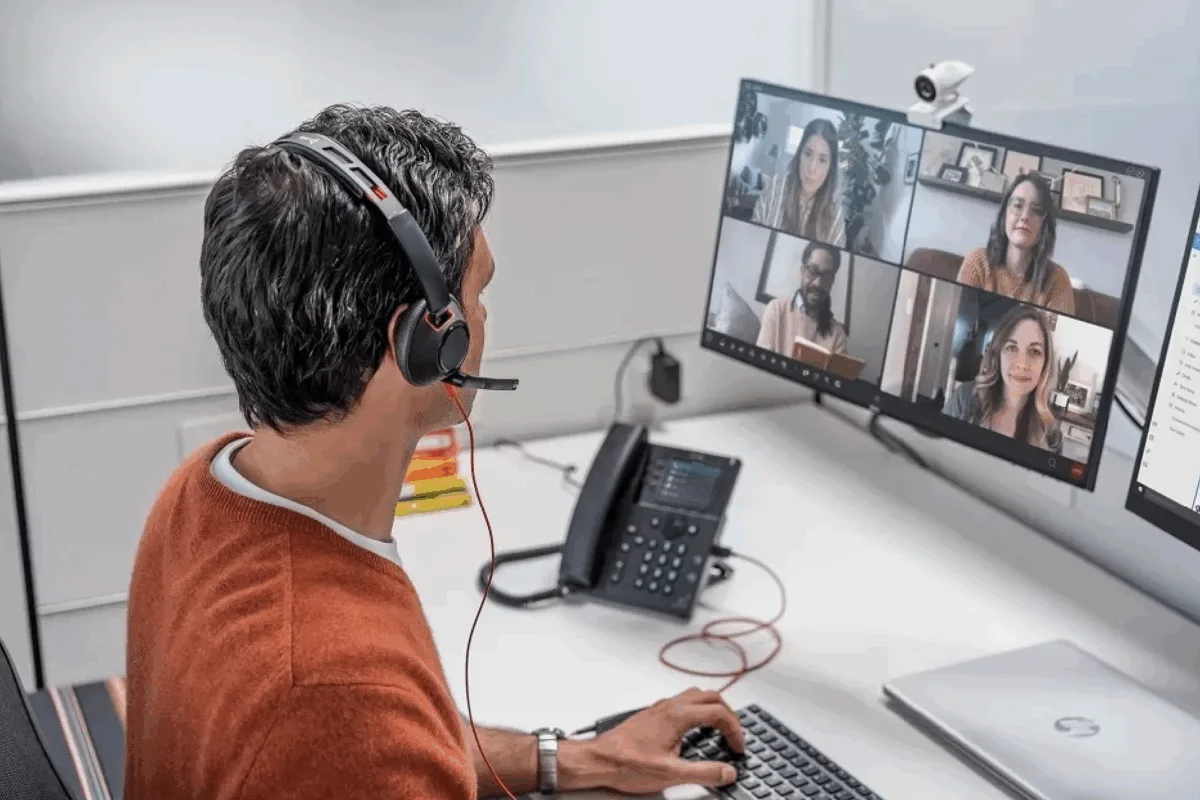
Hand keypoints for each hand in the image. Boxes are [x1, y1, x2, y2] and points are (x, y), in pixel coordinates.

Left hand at [578, 687, 745, 795]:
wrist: (598, 760)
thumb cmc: (626, 763)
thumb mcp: (671, 774)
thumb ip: (704, 772)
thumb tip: (727, 771)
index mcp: (677, 716)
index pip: (718, 713)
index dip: (735, 729)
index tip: (738, 747)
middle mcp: (669, 707)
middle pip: (710, 697)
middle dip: (728, 714)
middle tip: (735, 735)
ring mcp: (660, 709)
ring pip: (695, 696)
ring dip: (712, 709)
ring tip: (720, 729)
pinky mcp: (652, 715)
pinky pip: (682, 703)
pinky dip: (697, 712)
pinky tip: (693, 732)